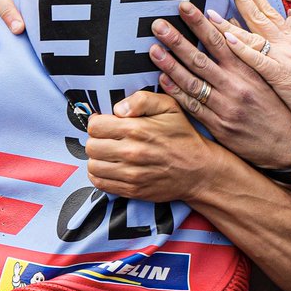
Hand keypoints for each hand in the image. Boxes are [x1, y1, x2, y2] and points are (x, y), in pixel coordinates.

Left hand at [86, 90, 220, 200]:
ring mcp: (131, 174)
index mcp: (137, 129)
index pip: (95, 126)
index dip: (98, 122)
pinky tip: (111, 167)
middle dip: (97, 140)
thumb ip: (141, 100)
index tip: (106, 123)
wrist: (199, 171)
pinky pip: (100, 184)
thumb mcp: (169, 107)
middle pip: (91, 146)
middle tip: (109, 139)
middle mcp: (131, 152)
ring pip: (93, 166)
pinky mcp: (132, 190)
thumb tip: (117, 109)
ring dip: (98, 158)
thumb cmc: (182, 136)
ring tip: (110, 153)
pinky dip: (100, 175)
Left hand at [146, 0, 290, 169]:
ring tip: (153, 49)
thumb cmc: (281, 106)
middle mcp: (235, 86)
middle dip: (177, 39)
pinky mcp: (219, 126)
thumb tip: (231, 23)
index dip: (200, 22)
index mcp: (249, 70)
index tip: (184, 6)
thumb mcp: (270, 75)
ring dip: (170, 64)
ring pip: (192, 82)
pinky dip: (176, 92)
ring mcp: (225, 107)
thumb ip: (249, 49)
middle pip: (200, 59)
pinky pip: (193, 107)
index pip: (220, 40)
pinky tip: (162, 79)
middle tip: (158, 24)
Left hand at [220, 0, 290, 139]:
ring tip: (210, 10)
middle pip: (259, 14)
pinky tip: (227, 38)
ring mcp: (282, 57)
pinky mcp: (279, 75)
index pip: (270, 10)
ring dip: (229, 23)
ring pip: (252, 34)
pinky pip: (257, 59)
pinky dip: (242, 48)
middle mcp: (287, 43)